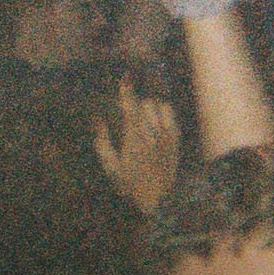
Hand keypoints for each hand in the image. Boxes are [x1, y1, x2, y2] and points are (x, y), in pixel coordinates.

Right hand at [91, 75, 182, 213]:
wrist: (161, 197)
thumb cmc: (131, 184)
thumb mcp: (111, 167)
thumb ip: (102, 143)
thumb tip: (98, 120)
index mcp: (133, 140)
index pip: (130, 108)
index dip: (126, 91)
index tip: (125, 77)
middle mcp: (151, 134)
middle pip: (143, 104)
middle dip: (135, 105)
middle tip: (131, 119)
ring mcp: (166, 134)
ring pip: (156, 105)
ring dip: (148, 108)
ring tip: (144, 123)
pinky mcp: (175, 136)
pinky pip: (168, 112)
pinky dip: (161, 111)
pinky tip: (156, 122)